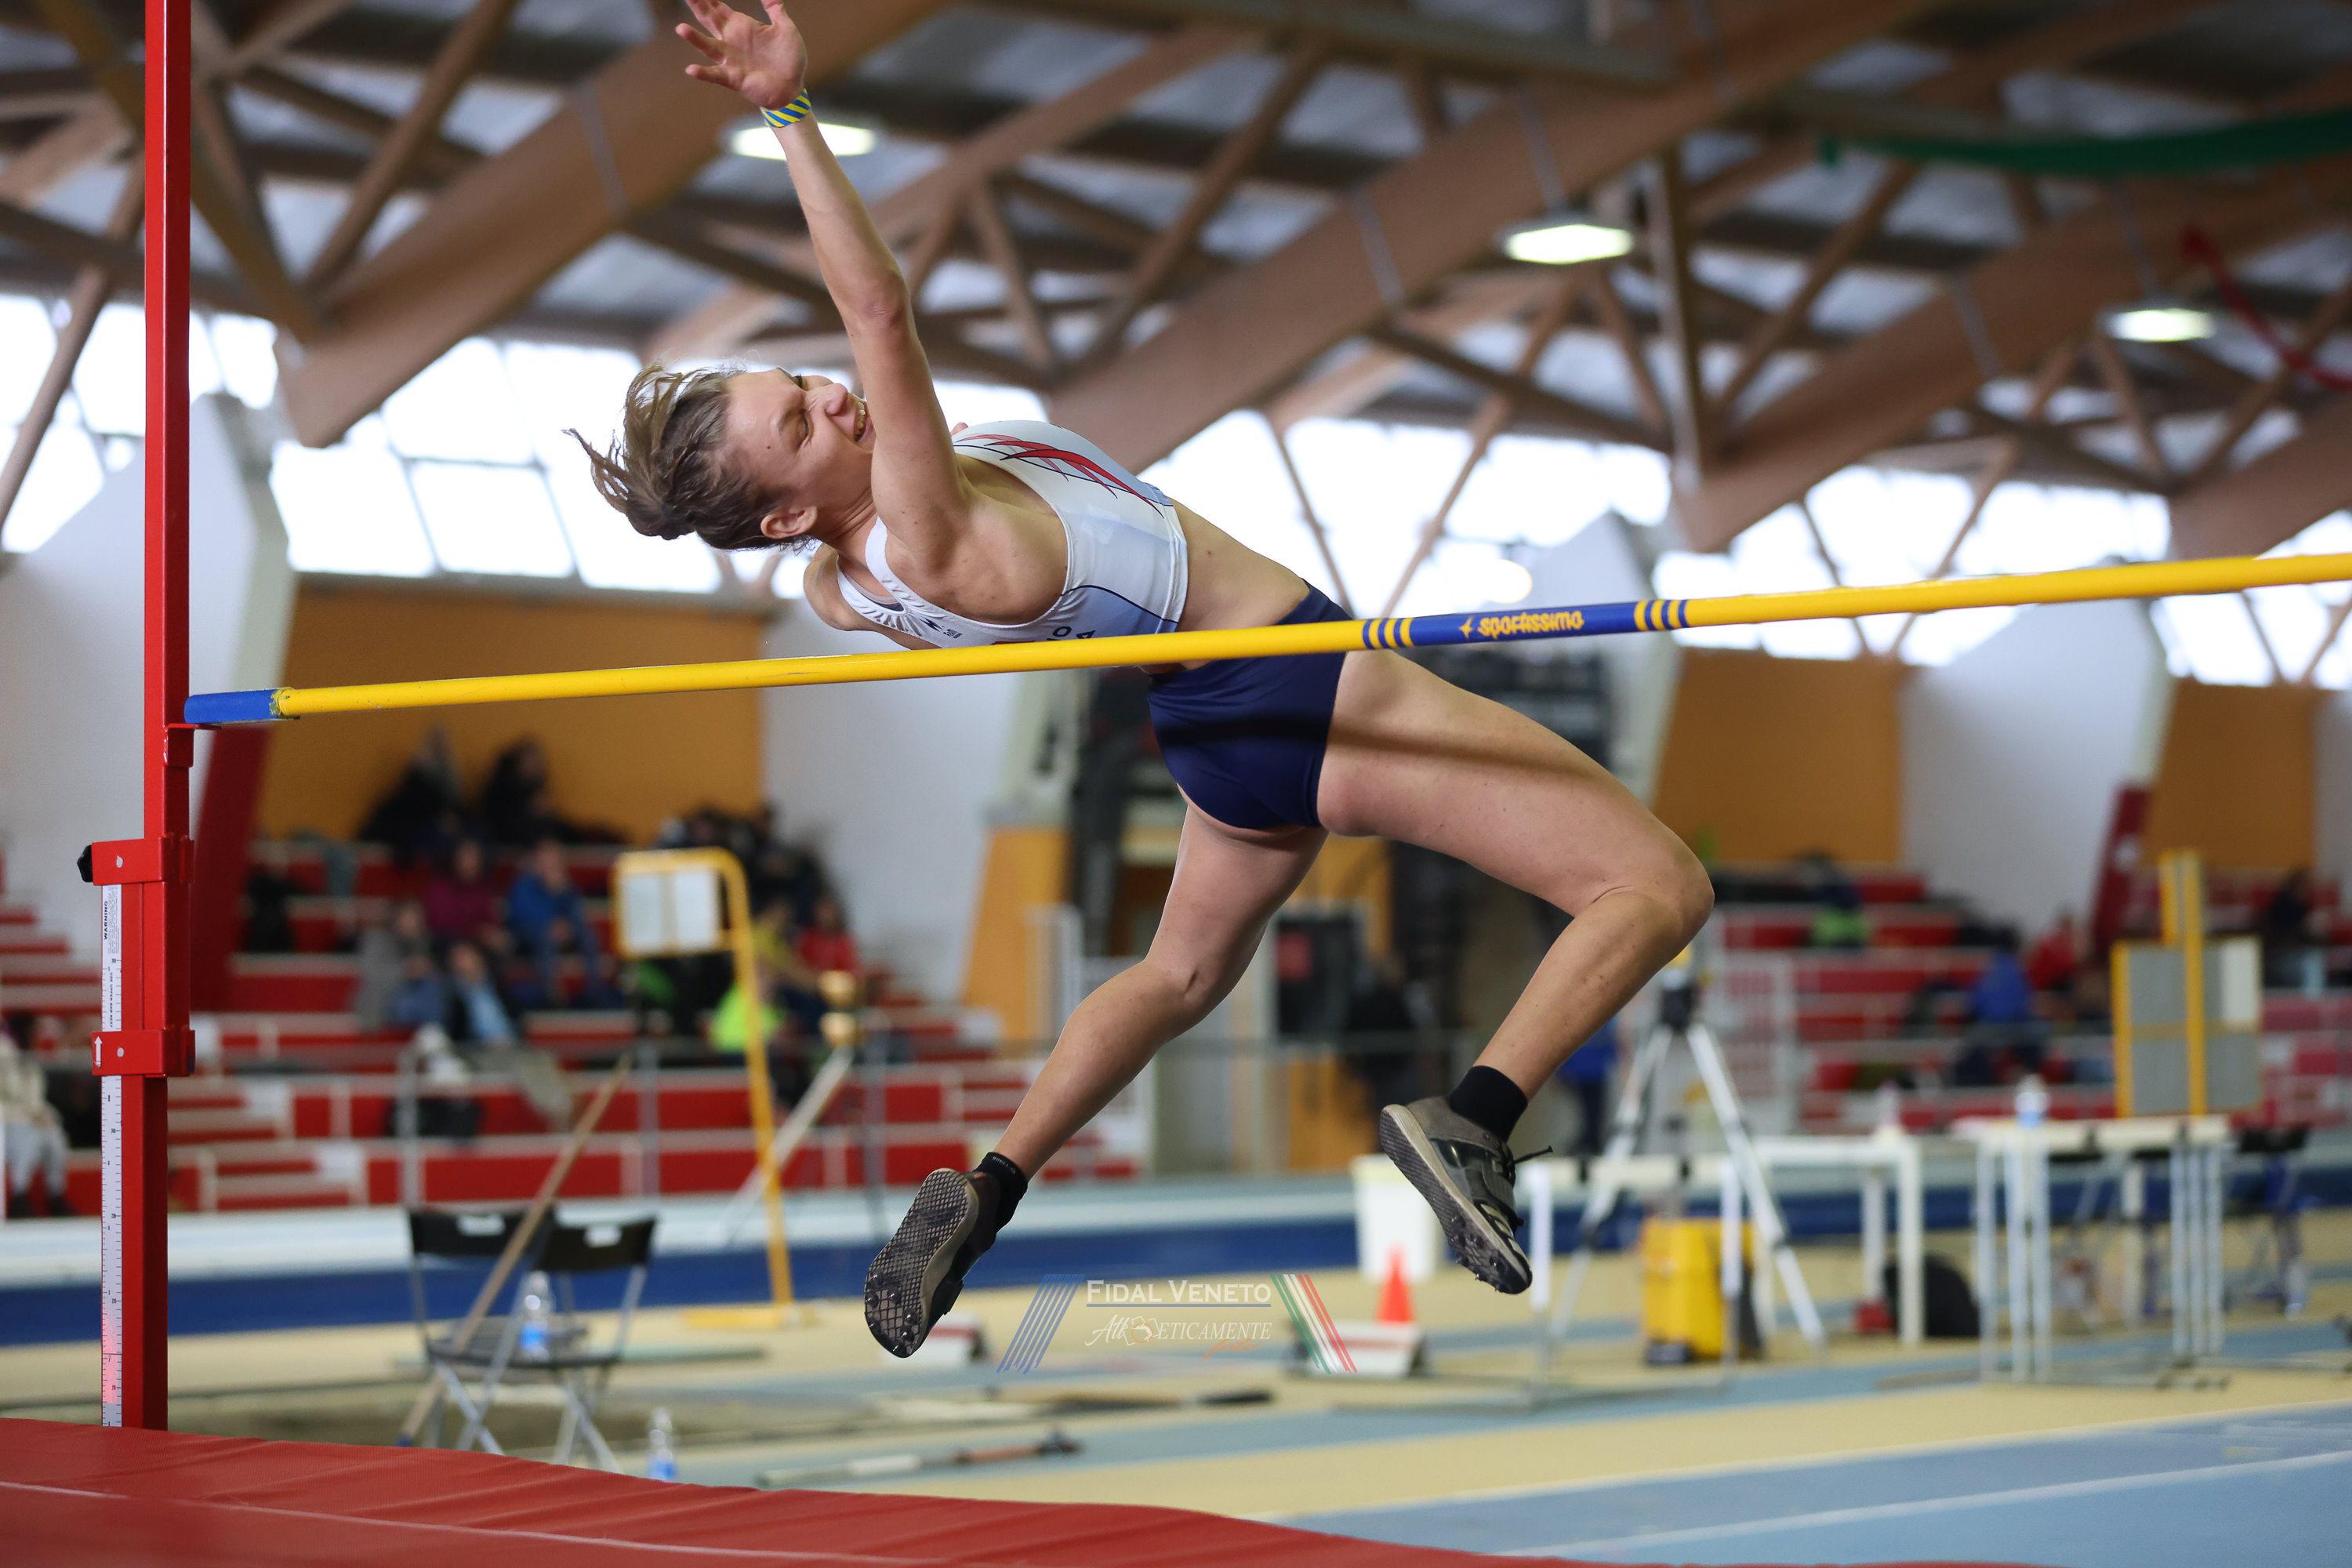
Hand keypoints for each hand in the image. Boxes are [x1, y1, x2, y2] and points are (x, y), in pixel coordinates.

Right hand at [678, 0, 807, 112]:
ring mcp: (730, 60)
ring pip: (708, 46)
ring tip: (681, 28)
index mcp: (742, 27)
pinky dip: (703, 73)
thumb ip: (775, 9)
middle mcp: (731, 41)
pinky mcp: (733, 78)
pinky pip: (715, 75)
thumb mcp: (786, 29)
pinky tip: (691, 69)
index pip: (718, 8)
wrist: (793, 88)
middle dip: (698, 7)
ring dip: (694, 38)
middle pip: (709, 20)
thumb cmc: (789, 59)